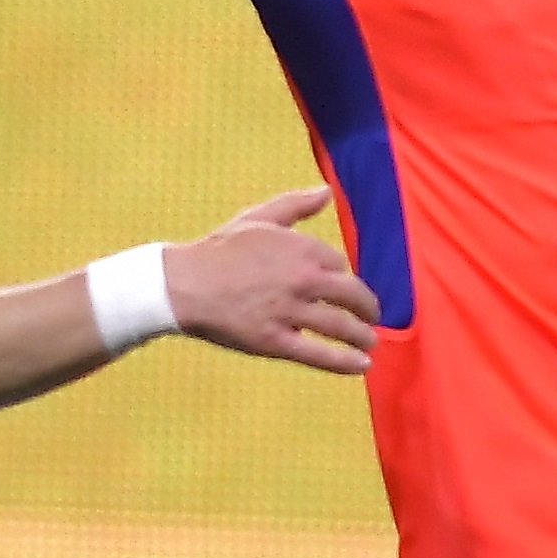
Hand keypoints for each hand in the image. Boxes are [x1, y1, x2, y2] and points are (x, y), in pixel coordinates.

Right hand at [159, 187, 375, 375]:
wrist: (184, 284)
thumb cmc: (218, 250)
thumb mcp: (258, 218)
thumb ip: (295, 204)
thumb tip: (326, 192)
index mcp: (301, 248)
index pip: (339, 265)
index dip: (340, 276)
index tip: (338, 286)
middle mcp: (303, 279)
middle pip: (352, 295)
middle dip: (367, 308)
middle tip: (372, 317)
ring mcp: (290, 312)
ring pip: (341, 327)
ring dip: (362, 336)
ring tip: (369, 343)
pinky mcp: (276, 342)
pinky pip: (318, 354)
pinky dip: (344, 362)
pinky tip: (362, 365)